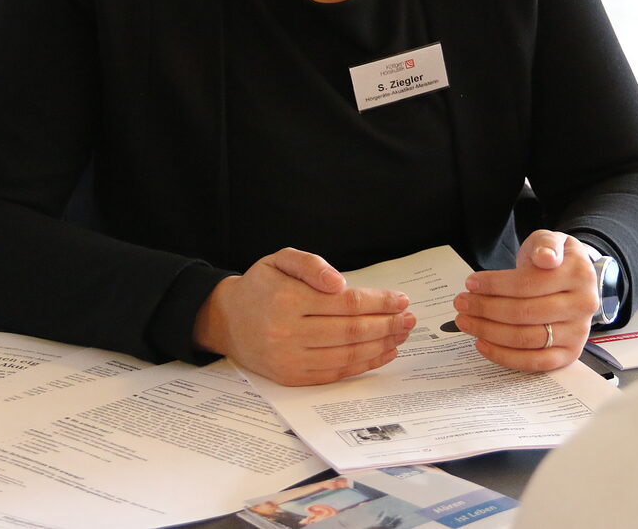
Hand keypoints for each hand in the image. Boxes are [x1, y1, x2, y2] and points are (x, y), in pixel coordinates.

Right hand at [192, 248, 414, 385]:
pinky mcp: (292, 377)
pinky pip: (336, 373)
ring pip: (347, 354)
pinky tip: (383, 352)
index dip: (378, 302)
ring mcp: (290, 359)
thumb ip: (310, 265)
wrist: (227, 321)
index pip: (345, 303)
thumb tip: (340, 283)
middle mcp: (287, 332)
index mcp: (286, 299)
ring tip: (401, 334)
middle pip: (351, 331)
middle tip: (409, 318)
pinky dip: (364, 364)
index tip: (400, 299)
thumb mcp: (280, 260)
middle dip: (387, 324)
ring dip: (381, 345)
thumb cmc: (261, 286)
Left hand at [454, 230, 597, 371]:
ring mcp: (577, 333)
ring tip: (466, 321)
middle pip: (525, 313)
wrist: (573, 279)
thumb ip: (546, 244)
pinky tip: (482, 344)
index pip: (530, 283)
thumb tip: (545, 258)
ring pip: (526, 339)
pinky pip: (535, 362)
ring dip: (489, 332)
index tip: (471, 283)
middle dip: (486, 309)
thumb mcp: (551, 240)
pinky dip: (505, 356)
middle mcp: (583, 306)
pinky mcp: (569, 354)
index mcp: (580, 274)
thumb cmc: (554, 259)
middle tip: (461, 303)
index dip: (496, 285)